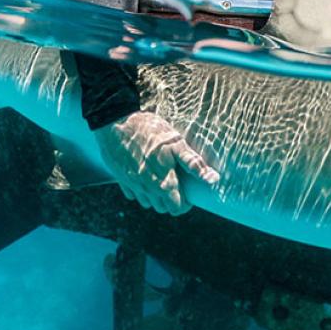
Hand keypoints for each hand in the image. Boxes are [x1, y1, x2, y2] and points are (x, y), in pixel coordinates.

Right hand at [94, 110, 218, 215]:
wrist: (117, 121)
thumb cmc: (150, 130)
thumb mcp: (176, 143)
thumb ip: (193, 163)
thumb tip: (213, 180)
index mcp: (163, 183)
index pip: (177, 208)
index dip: (185, 204)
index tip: (188, 193)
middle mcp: (147, 188)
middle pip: (162, 208)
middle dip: (172, 202)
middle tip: (177, 186)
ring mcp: (132, 184)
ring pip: (147, 203)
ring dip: (155, 198)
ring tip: (162, 182)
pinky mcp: (120, 178)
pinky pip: (132, 194)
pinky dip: (140, 191)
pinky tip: (144, 177)